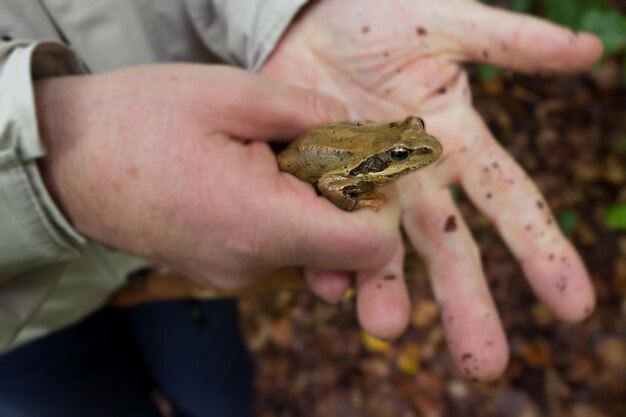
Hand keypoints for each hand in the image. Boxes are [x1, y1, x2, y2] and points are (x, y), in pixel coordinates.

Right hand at [35, 64, 400, 289]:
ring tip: (268, 155)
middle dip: (344, 194)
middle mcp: (250, 265)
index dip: (382, 205)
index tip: (365, 162)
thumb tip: (363, 134)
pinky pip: (276, 244)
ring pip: (309, 244)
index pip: (369, 248)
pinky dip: (281, 211)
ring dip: (309, 199)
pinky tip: (248, 174)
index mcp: (260, 225)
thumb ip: (314, 115)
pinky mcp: (220, 269)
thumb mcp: (235, 95)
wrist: (67, 159)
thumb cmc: (140, 119)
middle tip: (311, 144)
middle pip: (342, 246)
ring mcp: (233, 275)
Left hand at [261, 0, 601, 379]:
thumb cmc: (381, 14)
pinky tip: (326, 284)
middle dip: (467, 304)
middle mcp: (415, 177)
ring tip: (385, 330)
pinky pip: (320, 227)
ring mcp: (362, 186)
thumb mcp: (448, 22)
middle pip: (450, 249)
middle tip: (483, 364)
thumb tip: (589, 54)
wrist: (308, 15)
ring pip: (383, 251)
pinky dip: (324, 256)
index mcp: (457, 142)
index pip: (510, 203)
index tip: (574, 308)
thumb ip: (510, 43)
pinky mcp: (314, 183)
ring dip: (385, 292)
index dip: (542, 253)